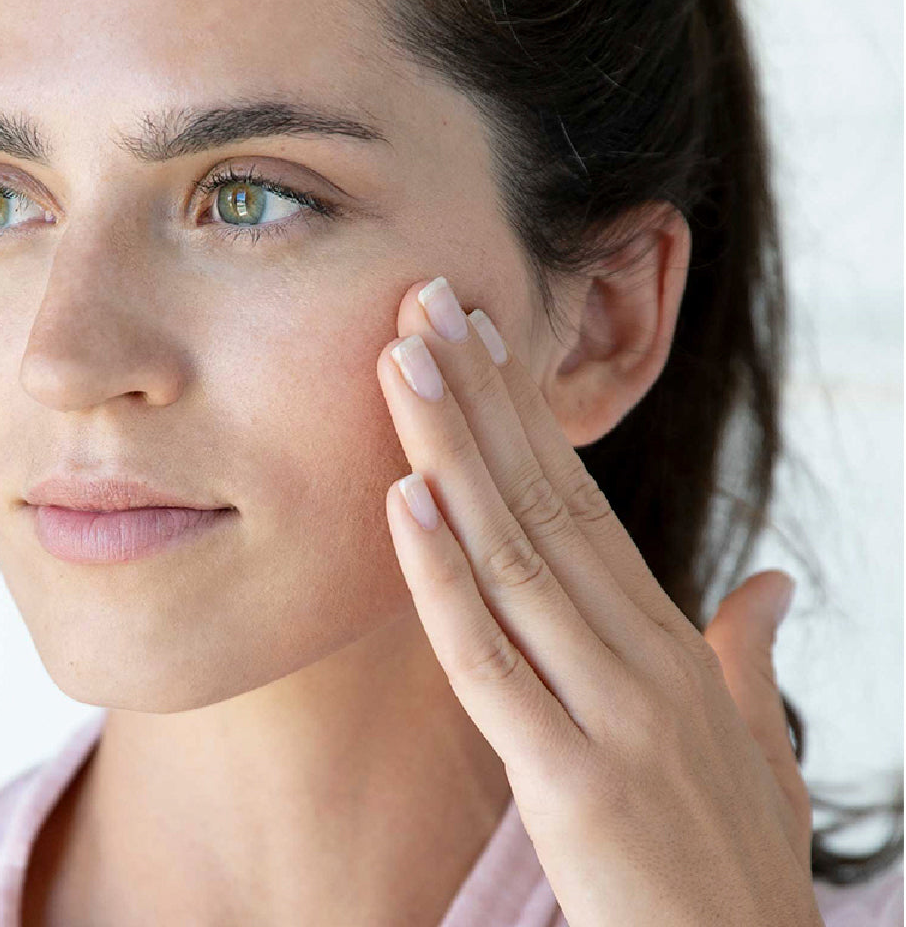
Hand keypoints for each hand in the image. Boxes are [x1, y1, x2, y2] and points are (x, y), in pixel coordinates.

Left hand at [376, 275, 821, 926]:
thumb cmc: (735, 869)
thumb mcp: (751, 747)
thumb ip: (744, 656)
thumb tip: (766, 583)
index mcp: (666, 641)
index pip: (580, 501)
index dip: (522, 415)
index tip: (477, 336)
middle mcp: (643, 657)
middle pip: (543, 500)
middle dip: (480, 395)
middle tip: (425, 299)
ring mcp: (614, 715)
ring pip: (513, 556)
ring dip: (450, 451)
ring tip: (402, 360)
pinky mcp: (575, 785)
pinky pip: (489, 664)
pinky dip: (443, 579)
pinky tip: (403, 502)